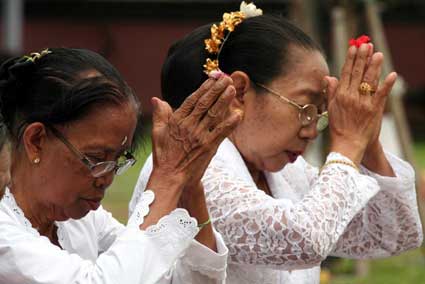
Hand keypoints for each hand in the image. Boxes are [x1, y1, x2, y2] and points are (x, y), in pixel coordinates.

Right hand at [150, 75, 242, 186]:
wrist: (170, 177)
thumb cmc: (163, 156)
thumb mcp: (157, 133)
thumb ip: (160, 115)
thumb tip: (157, 99)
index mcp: (177, 121)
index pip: (192, 100)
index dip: (204, 88)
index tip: (213, 78)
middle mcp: (189, 126)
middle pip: (205, 104)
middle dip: (216, 90)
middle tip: (226, 78)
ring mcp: (199, 136)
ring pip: (214, 114)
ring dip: (224, 101)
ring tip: (232, 89)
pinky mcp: (208, 147)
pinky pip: (221, 132)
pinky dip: (230, 123)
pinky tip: (238, 114)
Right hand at [325, 44, 396, 164]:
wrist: (348, 144)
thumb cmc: (338, 128)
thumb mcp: (331, 109)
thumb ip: (331, 92)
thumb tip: (329, 77)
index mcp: (340, 96)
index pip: (346, 74)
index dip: (350, 60)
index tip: (353, 48)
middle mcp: (351, 97)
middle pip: (357, 74)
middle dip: (362, 58)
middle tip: (366, 45)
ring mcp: (364, 103)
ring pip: (369, 81)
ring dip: (374, 66)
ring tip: (378, 53)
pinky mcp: (374, 110)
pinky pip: (381, 94)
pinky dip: (387, 84)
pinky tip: (392, 74)